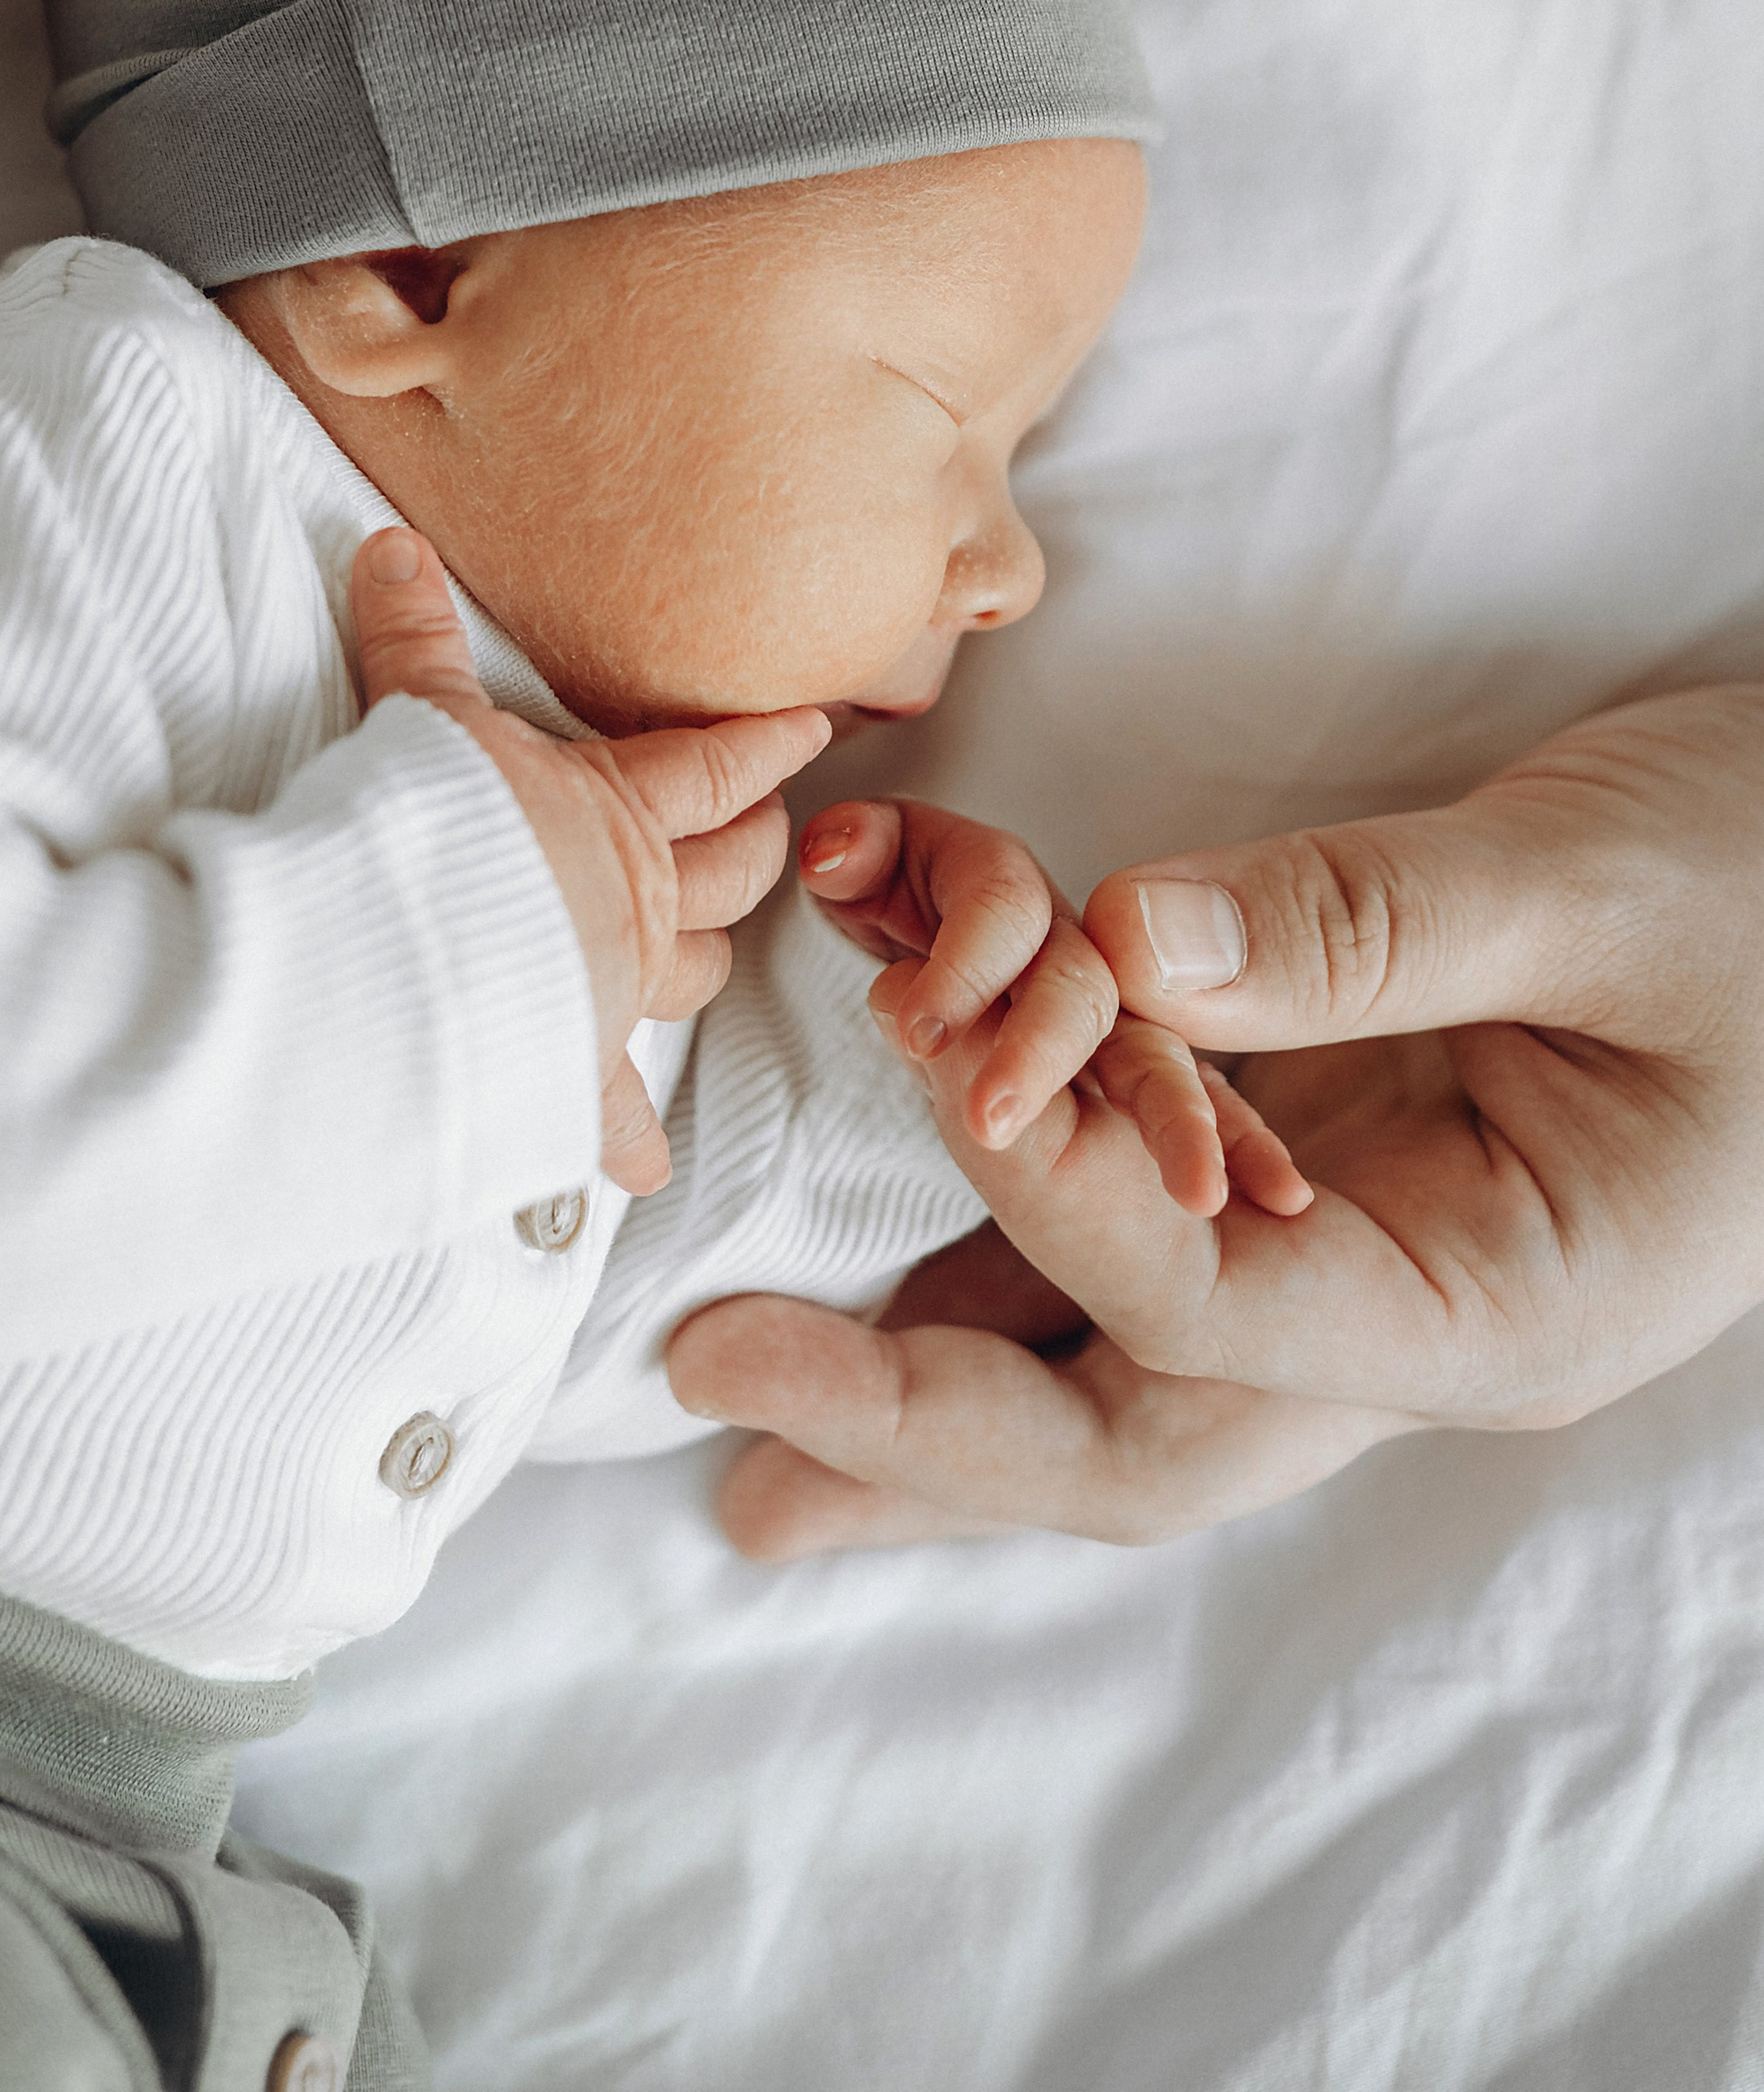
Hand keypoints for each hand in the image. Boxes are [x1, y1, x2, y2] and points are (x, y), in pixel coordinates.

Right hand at [352, 529, 826, 1194]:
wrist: (400, 965)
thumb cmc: (425, 835)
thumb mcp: (422, 720)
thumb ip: (416, 640)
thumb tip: (392, 547)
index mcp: (620, 813)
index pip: (717, 769)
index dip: (767, 745)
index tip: (812, 727)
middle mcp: (636, 904)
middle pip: (732, 874)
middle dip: (757, 849)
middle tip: (766, 833)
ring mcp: (609, 991)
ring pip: (696, 975)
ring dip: (706, 958)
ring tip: (707, 947)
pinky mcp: (567, 1069)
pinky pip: (611, 1112)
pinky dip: (626, 1137)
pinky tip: (641, 1163)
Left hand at [669, 684, 1763, 1550]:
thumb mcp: (1600, 884)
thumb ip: (1368, 923)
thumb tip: (1124, 943)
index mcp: (1503, 1302)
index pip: (1218, 1310)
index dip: (1054, 1202)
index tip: (932, 1070)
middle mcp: (1413, 1311)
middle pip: (1138, 1427)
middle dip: (924, 1440)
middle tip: (724, 1424)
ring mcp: (1365, 1247)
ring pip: (1118, 1358)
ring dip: (930, 1378)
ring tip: (744, 1417)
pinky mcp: (1327, 1154)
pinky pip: (1138, 1231)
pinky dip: (1005, 1226)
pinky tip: (885, 1249)